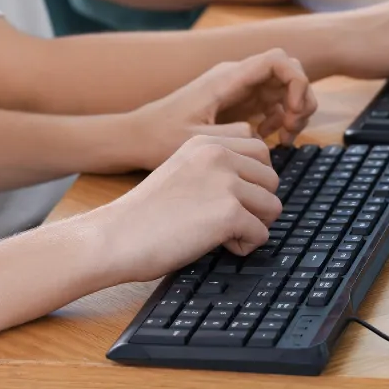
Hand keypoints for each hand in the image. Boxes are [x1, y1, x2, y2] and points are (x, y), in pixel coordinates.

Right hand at [88, 136, 283, 280]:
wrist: (116, 236)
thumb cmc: (144, 214)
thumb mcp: (182, 171)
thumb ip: (216, 169)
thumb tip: (258, 185)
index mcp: (206, 142)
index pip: (261, 152)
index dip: (253, 180)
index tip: (233, 197)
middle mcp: (219, 155)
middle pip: (272, 179)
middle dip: (258, 203)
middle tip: (230, 220)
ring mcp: (225, 182)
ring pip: (272, 206)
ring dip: (254, 225)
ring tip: (223, 234)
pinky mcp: (228, 213)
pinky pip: (261, 234)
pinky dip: (245, 246)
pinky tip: (219, 246)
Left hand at [125, 49, 316, 167]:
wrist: (139, 136)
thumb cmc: (161, 137)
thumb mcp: (197, 140)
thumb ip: (232, 133)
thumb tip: (262, 132)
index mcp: (228, 78)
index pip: (278, 60)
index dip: (297, 81)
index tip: (293, 112)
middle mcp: (238, 77)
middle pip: (289, 72)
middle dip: (301, 99)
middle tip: (291, 131)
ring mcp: (241, 89)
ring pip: (285, 88)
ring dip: (294, 112)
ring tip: (283, 139)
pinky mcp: (240, 104)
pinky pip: (274, 103)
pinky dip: (282, 119)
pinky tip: (271, 139)